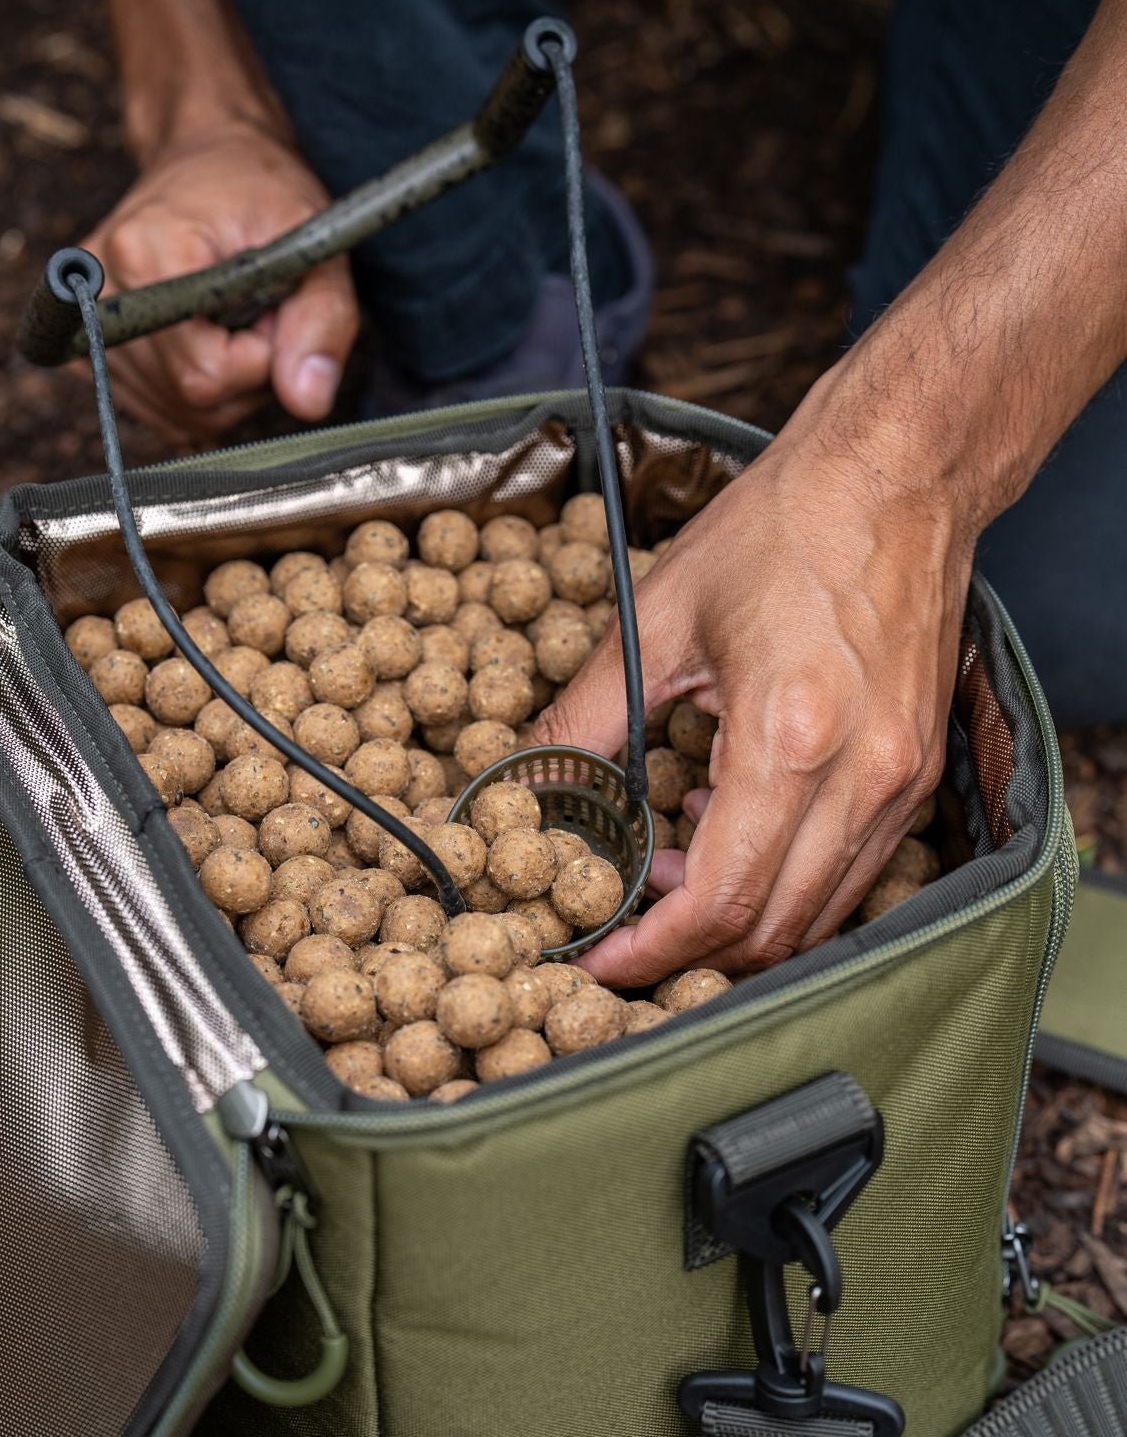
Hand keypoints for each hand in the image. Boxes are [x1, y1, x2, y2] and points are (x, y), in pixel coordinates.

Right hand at [82, 118, 358, 440]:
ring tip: (233, 316)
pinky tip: (206, 337)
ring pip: (178, 410)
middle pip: (191, 396)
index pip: (209, 372)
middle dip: (248, 371)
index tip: (273, 306)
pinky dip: (196, 391)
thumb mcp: (312, 241)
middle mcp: (98, 287)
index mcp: (145, 252)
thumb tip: (307, 401)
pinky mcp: (84, 342)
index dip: (262, 355)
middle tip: (258, 309)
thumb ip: (321, 320)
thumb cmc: (260, 192)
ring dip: (227, 384)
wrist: (206, 158)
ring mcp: (83, 318)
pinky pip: (159, 408)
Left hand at [531, 380, 976, 984]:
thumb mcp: (658, 618)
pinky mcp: (918, 773)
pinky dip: (787, 880)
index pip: (722, 900)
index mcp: (791, 739)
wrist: (897, 475)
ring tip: (674, 866)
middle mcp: (862, 776)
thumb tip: (518, 785)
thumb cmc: (779, 530)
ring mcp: (901, 780)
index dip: (653, 949)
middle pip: (774, 928)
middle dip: (691, 950)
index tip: (600, 961)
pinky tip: (733, 825)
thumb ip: (583, 719)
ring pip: (819, 914)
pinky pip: (852, 872)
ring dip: (740, 919)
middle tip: (625, 925)